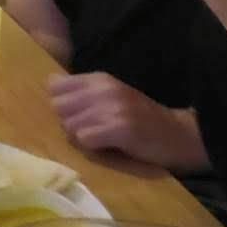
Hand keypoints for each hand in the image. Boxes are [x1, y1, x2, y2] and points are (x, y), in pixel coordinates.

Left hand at [48, 72, 209, 172]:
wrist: (177, 134)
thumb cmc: (139, 117)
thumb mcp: (110, 96)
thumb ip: (81, 91)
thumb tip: (49, 83)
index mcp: (99, 79)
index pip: (55, 86)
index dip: (61, 104)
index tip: (75, 114)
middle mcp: (103, 89)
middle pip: (58, 107)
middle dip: (69, 121)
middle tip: (91, 129)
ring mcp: (112, 108)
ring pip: (69, 125)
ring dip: (81, 137)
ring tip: (102, 138)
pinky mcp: (119, 128)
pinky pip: (84, 139)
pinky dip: (92, 147)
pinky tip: (108, 146)